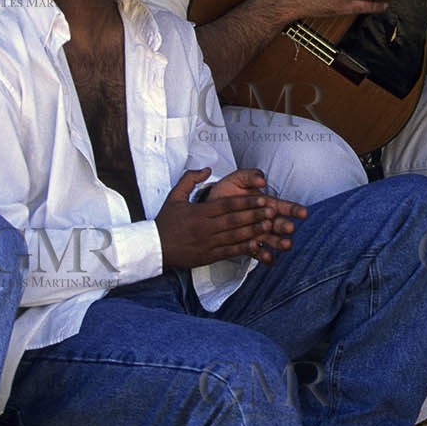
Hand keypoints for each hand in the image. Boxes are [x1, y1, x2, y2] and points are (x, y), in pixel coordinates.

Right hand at [156, 167, 306, 267]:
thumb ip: (190, 179)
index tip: (263, 199)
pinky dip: (244, 249)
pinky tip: (257, 245)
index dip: (247, 202)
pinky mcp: (208, 256)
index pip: (227, 205)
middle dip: (255, 215)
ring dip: (253, 231)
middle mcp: (206, 227)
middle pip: (235, 220)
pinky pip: (229, 252)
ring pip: (235, 236)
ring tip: (269, 226)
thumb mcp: (174, 196)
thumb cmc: (166, 221)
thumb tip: (207, 169)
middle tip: (273, 211)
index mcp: (200, 212)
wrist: (154, 248)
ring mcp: (208, 243)